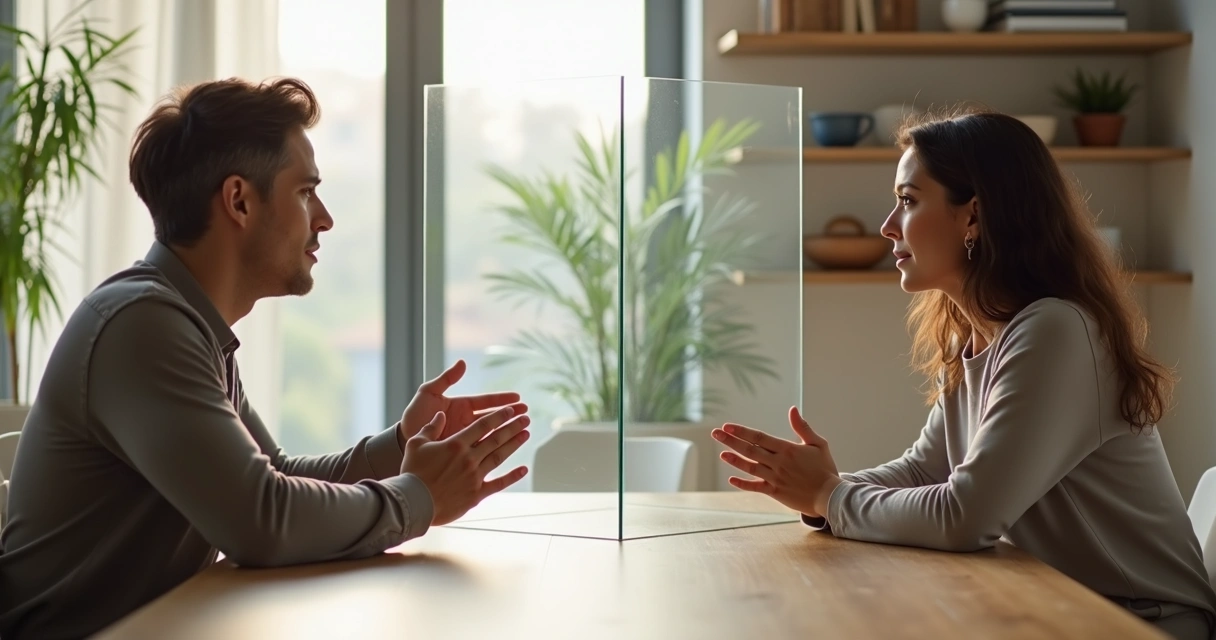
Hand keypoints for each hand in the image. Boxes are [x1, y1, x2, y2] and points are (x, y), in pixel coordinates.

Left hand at [400, 360, 524, 443]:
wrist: (403, 441)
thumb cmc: (415, 416)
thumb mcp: (429, 393)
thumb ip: (446, 379)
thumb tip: (463, 363)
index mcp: (462, 406)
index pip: (486, 402)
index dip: (502, 400)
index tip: (518, 398)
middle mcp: (467, 422)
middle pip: (494, 418)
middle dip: (511, 415)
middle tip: (527, 414)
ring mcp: (466, 437)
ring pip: (492, 433)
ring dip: (508, 431)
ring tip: (525, 429)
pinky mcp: (463, 451)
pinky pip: (482, 450)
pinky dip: (496, 449)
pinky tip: (510, 449)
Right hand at [400, 406, 530, 525]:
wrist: (413, 503)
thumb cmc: (412, 472)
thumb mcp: (416, 444)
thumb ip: (431, 428)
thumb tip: (441, 415)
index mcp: (456, 444)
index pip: (482, 426)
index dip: (498, 416)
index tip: (510, 409)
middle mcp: (469, 458)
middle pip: (496, 438)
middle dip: (512, 426)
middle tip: (525, 418)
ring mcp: (475, 476)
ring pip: (499, 457)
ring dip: (514, 444)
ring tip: (526, 434)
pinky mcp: (477, 494)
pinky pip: (498, 483)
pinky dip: (512, 476)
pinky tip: (523, 469)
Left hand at [712, 406, 841, 518]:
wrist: (831, 496)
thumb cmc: (825, 469)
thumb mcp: (818, 444)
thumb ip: (802, 427)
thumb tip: (792, 409)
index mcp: (787, 449)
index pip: (759, 437)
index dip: (742, 431)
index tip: (727, 426)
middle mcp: (778, 463)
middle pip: (750, 450)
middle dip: (731, 441)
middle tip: (715, 433)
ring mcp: (775, 478)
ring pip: (750, 467)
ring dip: (734, 460)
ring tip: (721, 453)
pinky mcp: (775, 492)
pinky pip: (756, 487)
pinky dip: (743, 484)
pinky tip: (731, 479)